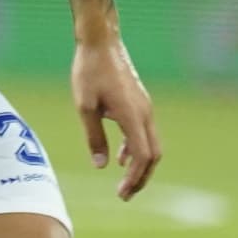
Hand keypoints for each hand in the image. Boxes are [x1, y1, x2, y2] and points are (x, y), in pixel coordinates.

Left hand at [70, 34, 161, 201]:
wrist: (101, 41)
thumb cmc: (89, 71)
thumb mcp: (85, 106)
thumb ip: (94, 137)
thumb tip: (101, 166)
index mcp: (132, 115)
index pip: (142, 156)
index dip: (134, 178)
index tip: (121, 193)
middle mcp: (145, 113)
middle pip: (153, 155)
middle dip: (141, 178)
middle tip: (124, 195)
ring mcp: (146, 107)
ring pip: (152, 145)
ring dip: (140, 166)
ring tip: (124, 183)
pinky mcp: (141, 103)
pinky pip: (145, 133)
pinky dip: (137, 149)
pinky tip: (120, 158)